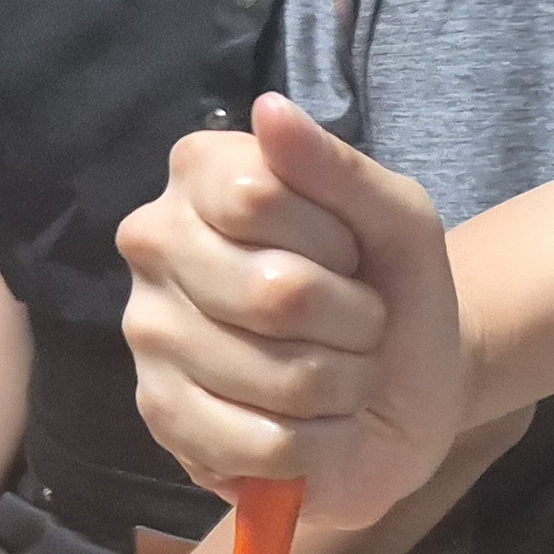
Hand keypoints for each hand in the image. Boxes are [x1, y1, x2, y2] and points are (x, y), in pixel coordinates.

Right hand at [119, 92, 469, 530]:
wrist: (407, 388)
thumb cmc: (393, 288)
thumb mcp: (397, 219)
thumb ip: (339, 167)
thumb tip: (269, 109)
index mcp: (201, 174)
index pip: (258, 197)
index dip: (335, 240)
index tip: (350, 252)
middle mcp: (153, 244)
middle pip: (273, 293)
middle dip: (352, 322)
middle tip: (356, 324)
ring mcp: (147, 335)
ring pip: (274, 376)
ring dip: (342, 386)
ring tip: (338, 374)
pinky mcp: (160, 419)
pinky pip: (261, 444)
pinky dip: (319, 444)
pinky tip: (314, 426)